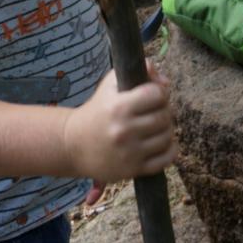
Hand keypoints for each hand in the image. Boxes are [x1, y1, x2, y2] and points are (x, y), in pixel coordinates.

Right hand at [63, 69, 176, 183]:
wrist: (72, 145)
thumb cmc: (97, 111)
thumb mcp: (110, 85)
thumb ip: (138, 72)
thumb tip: (165, 81)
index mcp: (119, 107)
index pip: (157, 94)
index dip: (159, 92)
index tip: (153, 95)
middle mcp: (124, 130)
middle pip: (164, 115)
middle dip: (164, 110)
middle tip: (155, 111)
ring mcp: (129, 152)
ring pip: (167, 136)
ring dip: (166, 129)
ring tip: (156, 127)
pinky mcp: (132, 169)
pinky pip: (165, 159)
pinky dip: (170, 150)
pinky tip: (161, 143)